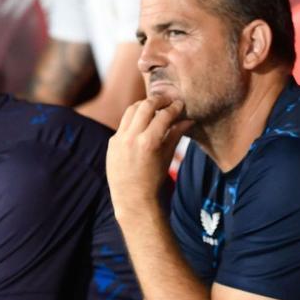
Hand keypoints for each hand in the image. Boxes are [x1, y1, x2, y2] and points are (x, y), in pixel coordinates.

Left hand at [106, 95, 192, 214]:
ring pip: (131, 110)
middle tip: (168, 99)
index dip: (174, 107)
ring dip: (144, 105)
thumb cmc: (154, 181)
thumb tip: (188, 120)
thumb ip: (175, 135)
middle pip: (145, 106)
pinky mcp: (111, 143)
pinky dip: (134, 119)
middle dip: (158, 100)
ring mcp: (119, 139)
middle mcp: (131, 138)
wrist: (133, 200)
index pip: (163, 115)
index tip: (180, 104)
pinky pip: (124, 124)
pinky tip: (142, 122)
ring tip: (154, 107)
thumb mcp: (167, 157)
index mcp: (148, 142)